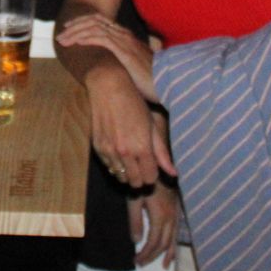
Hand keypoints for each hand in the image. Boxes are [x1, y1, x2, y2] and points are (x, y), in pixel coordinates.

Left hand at [58, 13, 158, 102]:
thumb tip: (112, 68)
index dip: (85, 23)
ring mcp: (125, 43)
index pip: (102, 23)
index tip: (71, 29)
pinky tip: (76, 42)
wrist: (169, 85)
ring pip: (95, 29)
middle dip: (76, 26)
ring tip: (63, 40)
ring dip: (76, 33)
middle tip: (61, 33)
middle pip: (95, 22)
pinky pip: (102, 39)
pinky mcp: (125, 52)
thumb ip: (124, 64)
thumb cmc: (154, 81)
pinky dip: (86, 38)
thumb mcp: (135, 69)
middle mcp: (125, 36)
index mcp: (127, 38)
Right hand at [82, 59, 174, 189]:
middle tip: (142, 166)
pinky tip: (119, 151)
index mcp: (142, 147)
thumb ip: (162, 153)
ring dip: (127, 172)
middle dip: (141, 178)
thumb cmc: (134, 104)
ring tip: (130, 159)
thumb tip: (173, 173)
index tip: (152, 167)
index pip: (150, 178)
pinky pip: (108, 167)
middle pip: (135, 182)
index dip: (153, 175)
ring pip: (120, 178)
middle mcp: (125, 152)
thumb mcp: (152, 125)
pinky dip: (115, 164)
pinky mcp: (98, 147)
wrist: (108, 87)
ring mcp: (109, 151)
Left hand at [129, 171, 178, 268]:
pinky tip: (172, 252)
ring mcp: (177, 215)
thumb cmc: (143, 181)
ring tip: (163, 265)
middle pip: (164, 243)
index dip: (146, 253)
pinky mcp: (178, 211)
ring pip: (173, 239)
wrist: (160, 165)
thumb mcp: (134, 199)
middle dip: (153, 255)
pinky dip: (174, 244)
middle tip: (141, 263)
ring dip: (166, 253)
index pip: (154, 242)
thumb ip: (135, 221)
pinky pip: (177, 232)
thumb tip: (136, 241)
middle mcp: (172, 218)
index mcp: (161, 216)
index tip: (136, 260)